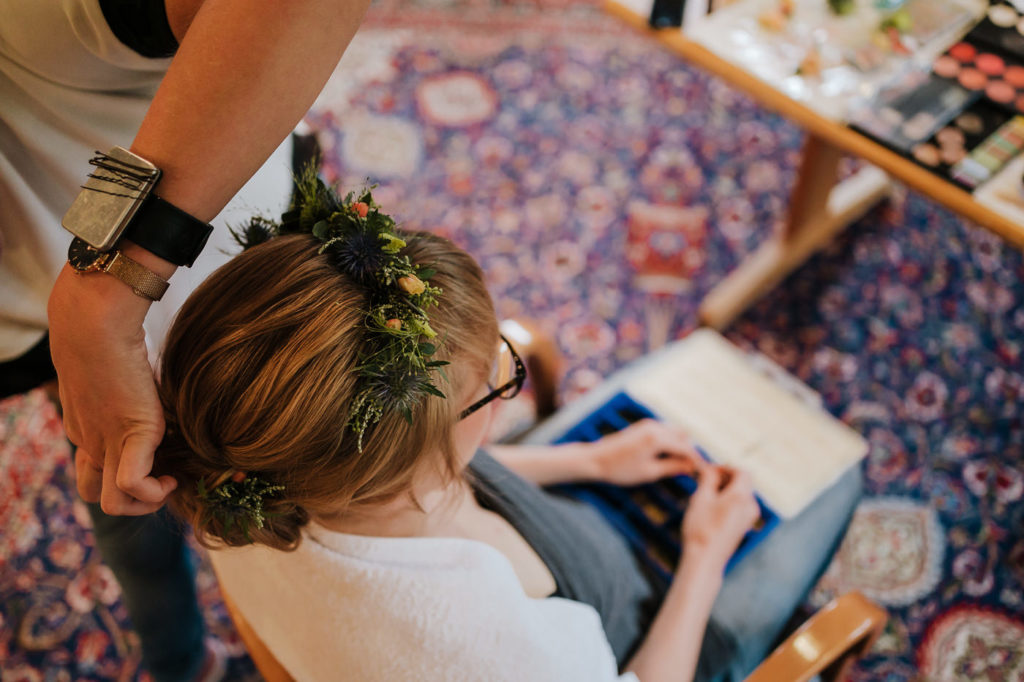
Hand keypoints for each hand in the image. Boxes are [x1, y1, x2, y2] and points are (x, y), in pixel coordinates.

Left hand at [48, 252, 177, 514]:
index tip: (155, 459)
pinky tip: (172, 474)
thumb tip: (151, 369)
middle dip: (133, 499)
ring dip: (145, 502)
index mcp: (85, 427)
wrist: (94, 322)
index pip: (94, 471)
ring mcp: (105, 444)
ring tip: (170, 480)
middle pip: (95, 495)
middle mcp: (90, 443)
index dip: (124, 476)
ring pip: (112, 504)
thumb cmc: (106, 329)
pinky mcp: (127, 436)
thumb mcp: (116, 361)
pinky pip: (132, 484)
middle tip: (163, 476)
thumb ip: (128, 378)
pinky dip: (153, 490)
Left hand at [590, 419, 703, 486]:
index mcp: (657, 438)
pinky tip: (666, 457)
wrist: (596, 460)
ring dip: (679, 446)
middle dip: (688, 451)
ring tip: (678, 465)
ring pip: (674, 432)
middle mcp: (654, 427)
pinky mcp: (643, 427)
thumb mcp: (649, 472)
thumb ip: (672, 468)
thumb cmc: (621, 469)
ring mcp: (648, 425)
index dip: (696, 460)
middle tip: (690, 470)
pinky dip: (670, 442)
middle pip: (683, 436)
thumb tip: (690, 467)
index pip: (685, 448)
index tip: (703, 472)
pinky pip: (664, 432)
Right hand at [681, 466, 759, 571]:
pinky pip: (740, 505)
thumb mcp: (701, 498)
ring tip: (706, 494)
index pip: (742, 472)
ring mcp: (749, 517)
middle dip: (725, 478)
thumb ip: (708, 478)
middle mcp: (750, 506)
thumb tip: (710, 467)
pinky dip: (729, 500)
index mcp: (741, 496)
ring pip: (741, 494)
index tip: (709, 470)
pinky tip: (712, 507)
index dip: (726, 468)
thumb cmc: (701, 528)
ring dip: (726, 489)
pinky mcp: (745, 526)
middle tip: (705, 480)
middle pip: (743, 482)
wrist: (705, 559)